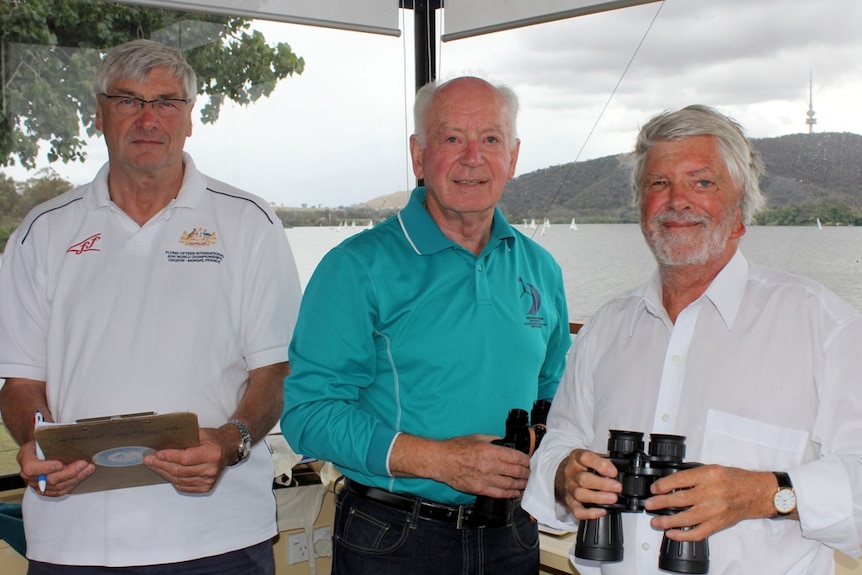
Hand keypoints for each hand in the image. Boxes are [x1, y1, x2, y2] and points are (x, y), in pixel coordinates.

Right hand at [18, 440, 93, 496]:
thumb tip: (68, 434)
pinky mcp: (48, 490)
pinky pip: (62, 490)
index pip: (32, 468)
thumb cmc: (41, 443)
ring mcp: (39, 486)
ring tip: (88, 468)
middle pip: (50, 479)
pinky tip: (83, 474)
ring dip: (76, 477)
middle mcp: (30, 477)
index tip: (60, 464)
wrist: (38, 450)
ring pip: (58, 487)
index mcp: (26, 461)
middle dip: (69, 472)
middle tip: (83, 464)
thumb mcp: (40, 438)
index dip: (46, 468)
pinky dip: (74, 482)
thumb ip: (50, 440)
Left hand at [143, 427, 232, 493]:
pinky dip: (172, 480)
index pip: (185, 458)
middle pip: (180, 471)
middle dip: (161, 465)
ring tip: (154, 466)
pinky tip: (166, 473)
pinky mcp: (205, 487)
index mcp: (212, 454)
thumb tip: (163, 445)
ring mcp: (208, 481)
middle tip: (149, 460)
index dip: (169, 457)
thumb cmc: (213, 440)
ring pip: (179, 480)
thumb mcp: (201, 433)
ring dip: (164, 473)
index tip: (157, 454)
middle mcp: (211, 469)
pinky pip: (183, 486)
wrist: (228, 449)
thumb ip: (185, 439)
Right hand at [390, 433, 531, 497]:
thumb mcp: (476, 438)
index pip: (516, 457)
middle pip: (516, 471)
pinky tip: (515, 493)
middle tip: (530, 473)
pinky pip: (499, 493)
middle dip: (526, 473)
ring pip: (510, 484)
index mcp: (490, 451)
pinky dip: (509, 493)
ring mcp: (486, 479)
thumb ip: (492, 440)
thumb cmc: (455, 448)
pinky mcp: (480, 489)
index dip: (526, 460)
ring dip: (520, 484)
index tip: (529, 462)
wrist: (441, 461)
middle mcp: (490, 465)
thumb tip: (502, 442)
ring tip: (526, 483)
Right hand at [554, 448, 620, 519]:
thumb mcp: (592, 456)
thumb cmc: (582, 465)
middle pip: (583, 479)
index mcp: (576, 458)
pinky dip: (590, 513)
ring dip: (599, 498)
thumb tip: (620, 472)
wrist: (566, 472)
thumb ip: (604, 462)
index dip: (600, 465)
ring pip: (580, 494)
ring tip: (613, 498)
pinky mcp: (570, 501)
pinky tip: (602, 511)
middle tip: (617, 487)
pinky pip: (577, 510)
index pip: (585, 458)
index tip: (613, 472)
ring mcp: (569, 488)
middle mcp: (571, 473)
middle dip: (603, 484)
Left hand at [645, 465, 777, 540]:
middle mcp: (712, 492)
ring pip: (686, 518)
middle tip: (649, 505)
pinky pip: (698, 532)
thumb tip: (670, 484)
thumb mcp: (712, 469)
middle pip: (679, 499)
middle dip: (660, 503)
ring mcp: (715, 510)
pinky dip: (683, 535)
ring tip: (655, 521)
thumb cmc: (734, 480)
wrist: (756, 493)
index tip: (654, 489)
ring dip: (667, 521)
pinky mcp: (718, 524)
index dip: (663, 485)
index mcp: (709, 475)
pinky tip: (672, 533)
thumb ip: (693, 476)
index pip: (680, 480)